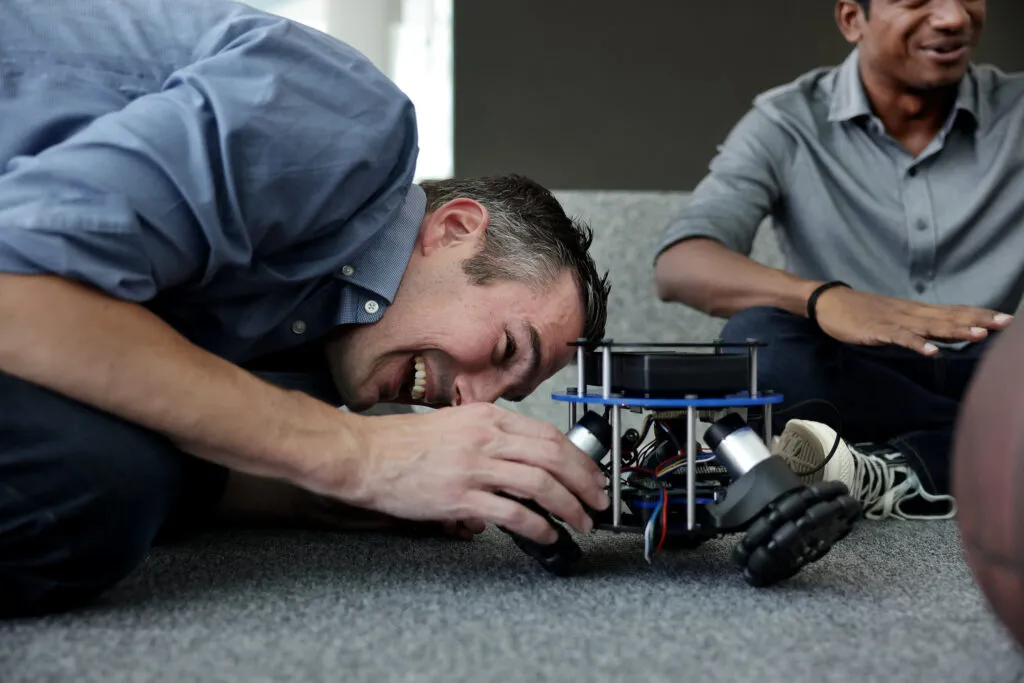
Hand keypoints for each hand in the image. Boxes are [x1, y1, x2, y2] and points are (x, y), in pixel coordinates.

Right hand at [316, 403, 610, 545]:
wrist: (366, 455)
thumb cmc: (404, 443)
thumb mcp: (456, 425)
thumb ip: (491, 437)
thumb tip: (524, 459)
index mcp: (488, 418)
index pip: (548, 435)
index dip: (578, 458)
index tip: (591, 475)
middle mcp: (486, 438)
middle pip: (553, 457)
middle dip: (585, 482)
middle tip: (598, 501)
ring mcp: (474, 467)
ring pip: (541, 484)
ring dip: (569, 506)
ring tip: (580, 522)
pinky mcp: (460, 496)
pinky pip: (512, 512)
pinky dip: (538, 526)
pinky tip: (547, 534)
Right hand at [813, 287, 1013, 354]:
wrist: (828, 302)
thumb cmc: (860, 312)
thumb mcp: (894, 318)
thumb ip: (916, 326)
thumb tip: (939, 335)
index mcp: (916, 311)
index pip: (954, 311)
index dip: (980, 314)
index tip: (1006, 318)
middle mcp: (911, 313)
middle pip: (950, 316)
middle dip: (979, 320)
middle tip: (1006, 323)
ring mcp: (895, 321)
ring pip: (930, 326)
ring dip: (955, 330)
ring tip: (979, 335)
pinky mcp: (877, 330)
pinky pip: (900, 337)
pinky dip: (917, 344)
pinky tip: (931, 351)